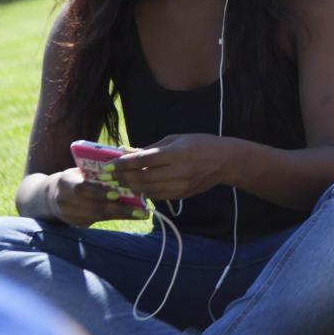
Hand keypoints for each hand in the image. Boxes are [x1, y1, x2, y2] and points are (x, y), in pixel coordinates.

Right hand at [46, 167, 143, 226]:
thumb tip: (124, 151)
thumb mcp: (81, 168)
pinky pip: (98, 220)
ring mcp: (69, 214)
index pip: (82, 188)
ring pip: (98, 216)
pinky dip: (115, 218)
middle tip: (140, 209)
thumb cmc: (76, 177)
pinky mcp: (76, 223)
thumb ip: (98, 165)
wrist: (52, 196)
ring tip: (142, 213)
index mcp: (65, 181)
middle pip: (93, 206)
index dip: (99, 192)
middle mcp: (64, 200)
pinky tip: (131, 216)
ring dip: (121, 214)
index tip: (117, 194)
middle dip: (118, 208)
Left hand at [114, 134, 235, 200]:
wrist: (225, 161)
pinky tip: (137, 187)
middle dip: (121, 177)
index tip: (108, 165)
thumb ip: (152, 148)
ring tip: (118, 182)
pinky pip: (157, 195)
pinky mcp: (182, 194)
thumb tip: (128, 153)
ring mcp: (180, 185)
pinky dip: (144, 192)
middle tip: (108, 176)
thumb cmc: (201, 144)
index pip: (142, 160)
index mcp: (175, 153)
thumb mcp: (176, 139)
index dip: (122, 164)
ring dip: (130, 186)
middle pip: (141, 177)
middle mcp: (177, 171)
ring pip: (147, 189)